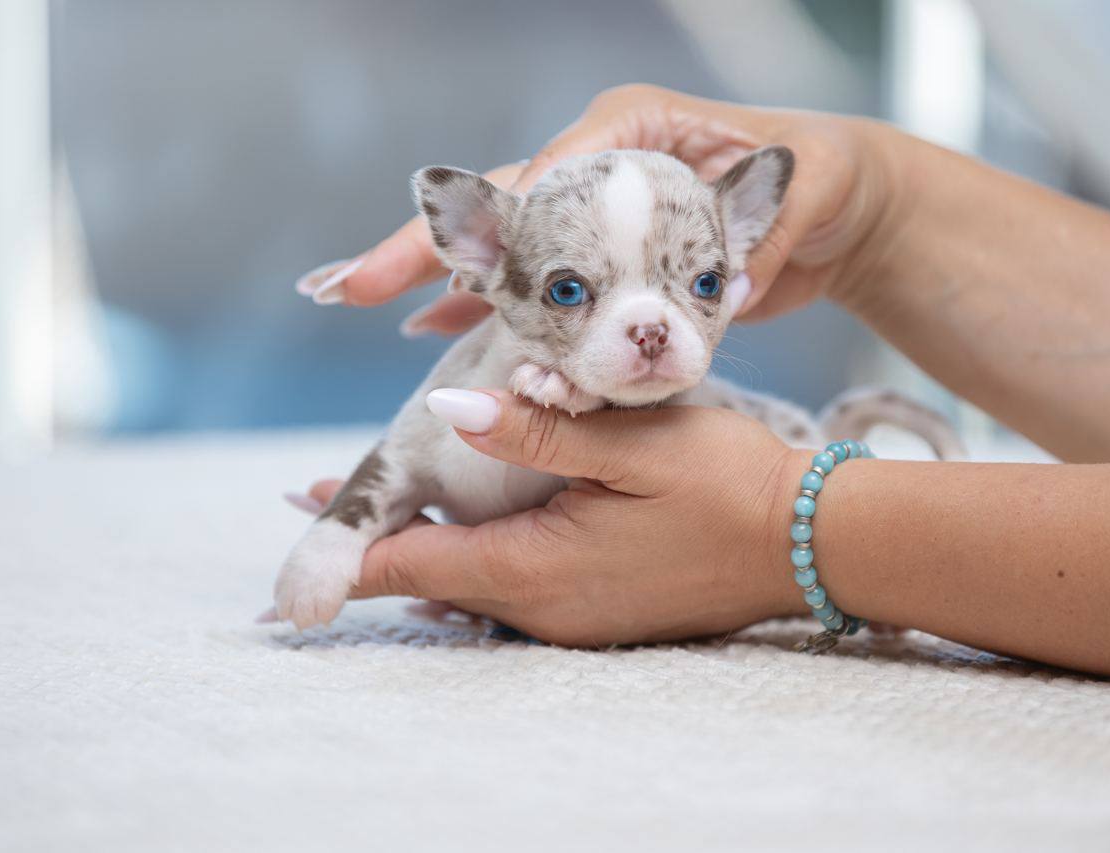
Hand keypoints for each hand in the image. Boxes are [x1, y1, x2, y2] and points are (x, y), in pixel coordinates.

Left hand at [291, 392, 808, 645]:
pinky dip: (478, 551)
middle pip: (435, 574)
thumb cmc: (730, 483)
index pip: (415, 562)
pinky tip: (472, 520)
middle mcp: (545, 607)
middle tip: (317, 491)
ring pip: (474, 580)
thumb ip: (534, 432)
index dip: (348, 543)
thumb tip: (449, 409)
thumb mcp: (632, 443)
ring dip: (426, 543)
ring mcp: (575, 616)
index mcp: (538, 567)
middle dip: (380, 536)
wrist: (812, 541)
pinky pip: (516, 584)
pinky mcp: (601, 608)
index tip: (297, 513)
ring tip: (376, 505)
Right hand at [298, 84, 903, 330]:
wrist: (844, 210)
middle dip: (422, 247)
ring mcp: (600, 217)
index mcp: (631, 130)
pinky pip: (540, 290)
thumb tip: (734, 276)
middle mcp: (600, 167)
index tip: (435, 256)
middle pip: (497, 208)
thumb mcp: (808, 183)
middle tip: (345, 286)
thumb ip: (765, 220)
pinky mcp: (611, 264)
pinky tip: (438, 328)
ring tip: (360, 298)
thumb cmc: (829, 177)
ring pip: (504, 251)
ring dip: (439, 281)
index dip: (484, 218)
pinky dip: (491, 309)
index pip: (542, 172)